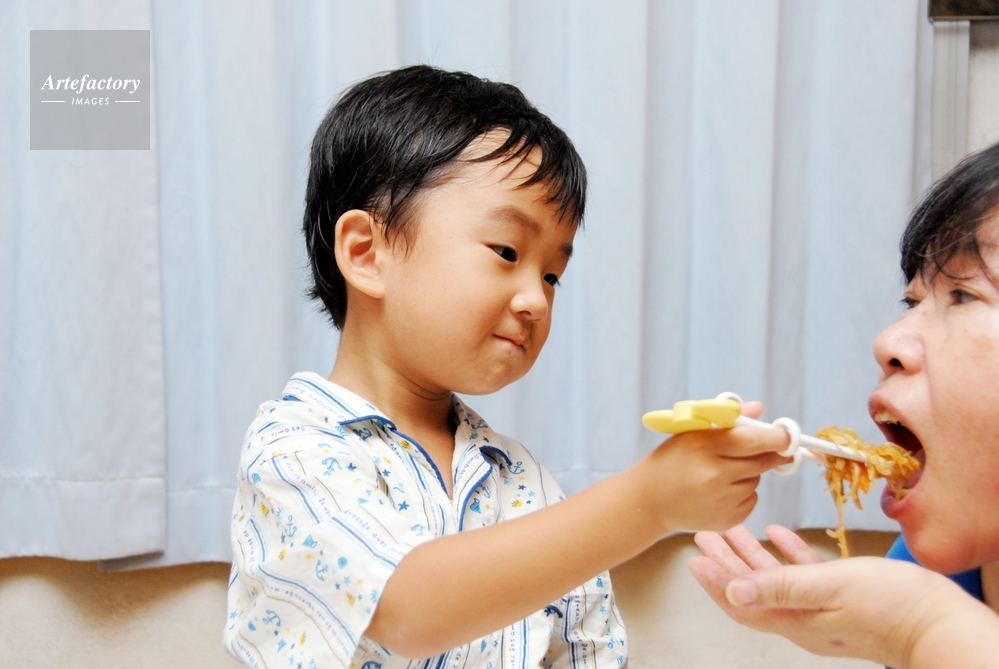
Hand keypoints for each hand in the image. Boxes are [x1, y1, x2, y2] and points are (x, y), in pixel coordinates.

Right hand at [637, 402, 790, 532]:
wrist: (649, 501)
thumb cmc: (672, 460)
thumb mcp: (691, 433)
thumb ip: (727, 420)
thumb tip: (759, 409)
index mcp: (704, 446)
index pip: (754, 440)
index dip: (777, 437)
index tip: (787, 434)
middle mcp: (714, 475)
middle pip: (763, 461)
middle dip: (771, 453)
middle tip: (776, 448)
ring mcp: (722, 500)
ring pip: (757, 480)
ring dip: (750, 473)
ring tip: (722, 472)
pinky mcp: (727, 519)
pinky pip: (751, 499)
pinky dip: (743, 493)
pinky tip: (720, 491)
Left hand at [689, 525, 998, 668]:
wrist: (940, 624)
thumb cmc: (891, 606)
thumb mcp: (831, 588)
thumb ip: (781, 588)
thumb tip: (734, 591)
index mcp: (795, 620)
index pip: (741, 602)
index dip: (715, 581)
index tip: (693, 558)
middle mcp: (803, 618)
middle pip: (752, 588)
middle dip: (725, 562)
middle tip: (704, 537)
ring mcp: (822, 609)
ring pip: (776, 578)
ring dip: (752, 554)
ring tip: (732, 529)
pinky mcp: (842, 597)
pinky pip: (804, 574)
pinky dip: (788, 553)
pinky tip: (778, 533)